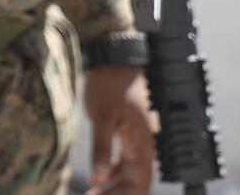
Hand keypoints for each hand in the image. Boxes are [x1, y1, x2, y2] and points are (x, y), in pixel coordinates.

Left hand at [84, 64, 155, 194]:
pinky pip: (126, 160)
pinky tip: (100, 178)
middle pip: (136, 180)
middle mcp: (146, 143)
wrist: (115, 58)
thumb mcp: (101, 116)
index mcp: (143, 142)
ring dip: (114, 185)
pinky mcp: (130, 132)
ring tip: (93, 193)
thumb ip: (101, 149)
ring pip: (130, 171)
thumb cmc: (109, 83)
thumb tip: (98, 178)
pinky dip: (114, 171)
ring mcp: (139, 138)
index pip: (139, 181)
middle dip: (116, 193)